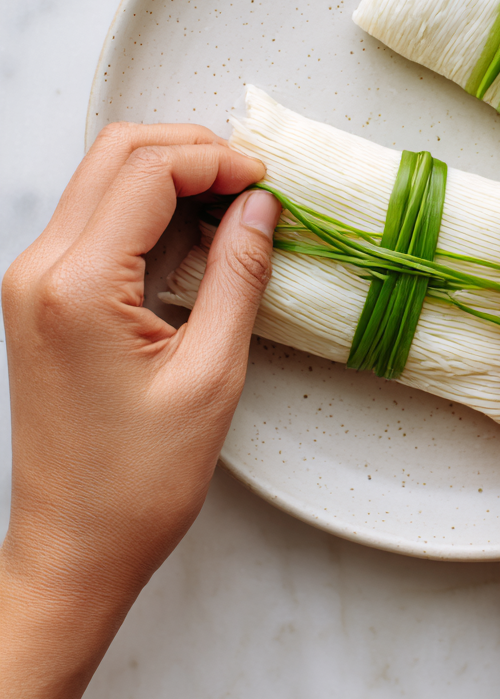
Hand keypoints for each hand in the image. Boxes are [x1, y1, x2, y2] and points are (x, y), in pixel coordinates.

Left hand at [0, 123, 279, 698]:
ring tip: (234, 208)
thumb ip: (236, 276)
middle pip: (116, 155)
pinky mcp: (39, 299)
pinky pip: (92, 222)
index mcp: (77, 286)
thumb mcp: (210, 376)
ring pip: (101, 180)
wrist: (73, 546)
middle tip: (253, 184)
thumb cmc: (135, 484)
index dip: (216, 160)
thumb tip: (260, 209)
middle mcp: (39, 271)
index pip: (147, 172)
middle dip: (191, 152)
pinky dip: (146, 212)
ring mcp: (32, 282)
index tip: (267, 181)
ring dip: (169, 177)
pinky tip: (194, 238)